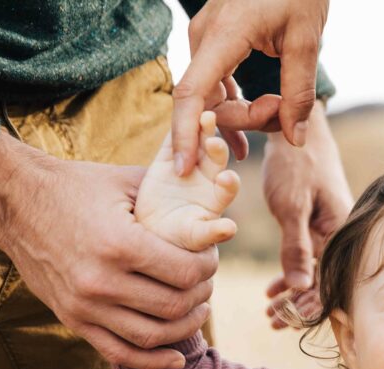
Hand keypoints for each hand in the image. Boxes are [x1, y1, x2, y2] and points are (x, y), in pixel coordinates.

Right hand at [0, 133, 217, 368]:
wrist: (15, 202)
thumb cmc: (79, 187)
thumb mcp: (128, 183)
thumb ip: (175, 198)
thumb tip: (224, 221)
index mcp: (119, 245)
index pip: (186, 273)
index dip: (208, 269)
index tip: (211, 259)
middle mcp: (100, 281)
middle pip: (174, 307)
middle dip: (201, 295)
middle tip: (205, 282)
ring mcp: (84, 306)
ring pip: (153, 336)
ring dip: (185, 328)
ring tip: (198, 311)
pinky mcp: (73, 320)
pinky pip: (119, 354)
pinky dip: (152, 362)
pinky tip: (177, 359)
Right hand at [136, 111, 240, 250]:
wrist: (153, 228)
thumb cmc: (179, 238)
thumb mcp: (195, 237)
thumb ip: (212, 232)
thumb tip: (230, 228)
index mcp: (218, 197)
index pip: (228, 187)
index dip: (228, 182)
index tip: (226, 178)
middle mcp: (208, 177)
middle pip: (216, 160)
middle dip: (217, 150)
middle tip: (215, 142)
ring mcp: (190, 164)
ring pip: (198, 143)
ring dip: (203, 130)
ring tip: (206, 117)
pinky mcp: (168, 157)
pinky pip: (173, 139)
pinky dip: (177, 127)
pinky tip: (180, 114)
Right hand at [171, 0, 328, 175]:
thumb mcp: (306, 41)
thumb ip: (299, 93)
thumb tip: (294, 138)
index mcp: (222, 35)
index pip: (191, 94)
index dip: (184, 134)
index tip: (182, 167)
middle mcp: (205, 36)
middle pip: (208, 101)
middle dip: (244, 121)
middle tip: (284, 113)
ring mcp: (208, 39)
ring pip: (213, 95)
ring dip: (244, 114)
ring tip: (280, 112)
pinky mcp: (217, 42)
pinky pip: (217, 83)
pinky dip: (236, 104)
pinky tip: (257, 120)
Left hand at [260, 103, 351, 327]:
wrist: (295, 127)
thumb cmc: (296, 162)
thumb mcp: (292, 205)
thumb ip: (296, 247)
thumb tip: (299, 288)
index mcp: (342, 230)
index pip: (329, 278)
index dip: (308, 303)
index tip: (285, 318)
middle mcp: (340, 233)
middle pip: (323, 280)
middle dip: (299, 305)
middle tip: (273, 320)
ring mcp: (328, 229)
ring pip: (313, 272)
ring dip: (293, 294)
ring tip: (271, 313)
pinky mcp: (315, 224)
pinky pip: (307, 257)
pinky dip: (291, 274)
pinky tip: (274, 289)